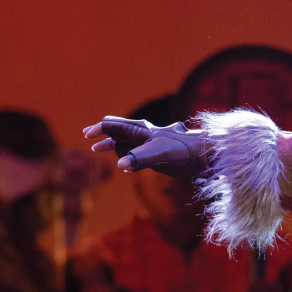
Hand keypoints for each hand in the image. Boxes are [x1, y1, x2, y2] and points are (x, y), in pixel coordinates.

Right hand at [83, 117, 208, 177]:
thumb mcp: (159, 154)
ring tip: (98, 148)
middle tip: (88, 136)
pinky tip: (125, 164)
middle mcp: (144, 134)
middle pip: (118, 130)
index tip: (88, 137)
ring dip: (113, 145)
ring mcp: (150, 143)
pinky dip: (126, 155)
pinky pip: (136, 153)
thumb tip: (120, 165)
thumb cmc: (182, 151)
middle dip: (103, 133)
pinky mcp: (157, 154)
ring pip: (126, 142)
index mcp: (142, 129)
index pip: (115, 126)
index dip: (99, 129)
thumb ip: (139, 159)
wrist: (203, 155)